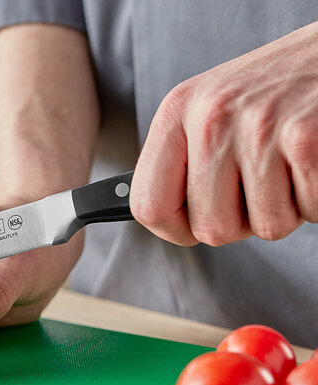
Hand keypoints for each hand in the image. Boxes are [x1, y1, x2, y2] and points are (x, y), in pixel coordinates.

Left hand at [131, 21, 317, 245]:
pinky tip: (311, 160)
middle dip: (241, 221)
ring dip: (285, 208)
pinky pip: (309, 211)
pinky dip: (315, 199)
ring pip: (265, 227)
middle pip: (210, 229)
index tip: (192, 222)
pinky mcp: (304, 137)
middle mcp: (210, 117)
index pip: (148, 206)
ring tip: (288, 163)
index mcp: (176, 112)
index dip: (173, 229)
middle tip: (259, 184)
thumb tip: (165, 219)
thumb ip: (183, 162)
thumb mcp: (210, 111)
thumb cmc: (272, 91)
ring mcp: (257, 126)